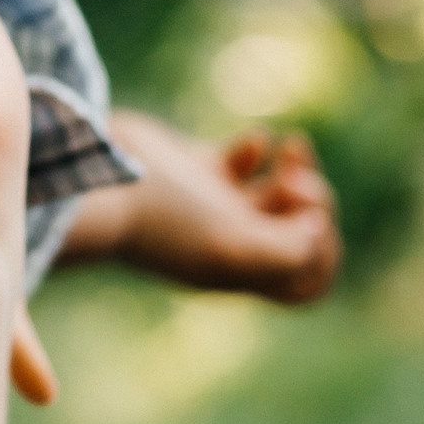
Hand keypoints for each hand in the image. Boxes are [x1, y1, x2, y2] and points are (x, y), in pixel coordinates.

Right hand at [57, 110, 341, 304]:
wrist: (99, 186)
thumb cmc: (167, 220)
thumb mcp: (232, 246)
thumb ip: (287, 250)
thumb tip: (318, 231)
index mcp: (244, 272)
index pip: (307, 282)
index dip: (325, 255)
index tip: (309, 226)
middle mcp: (232, 243)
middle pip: (301, 233)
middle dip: (313, 202)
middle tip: (293, 183)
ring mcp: (213, 205)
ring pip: (278, 196)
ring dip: (297, 171)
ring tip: (292, 151)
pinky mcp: (193, 168)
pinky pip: (243, 161)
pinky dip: (259, 147)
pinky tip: (254, 141)